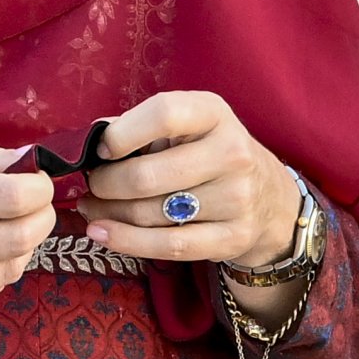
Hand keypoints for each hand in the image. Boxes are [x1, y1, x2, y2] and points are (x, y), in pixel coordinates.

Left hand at [77, 91, 300, 267]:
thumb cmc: (208, 151)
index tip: (100, 148)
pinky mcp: (233, 239)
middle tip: (90, 184)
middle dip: (106, 183)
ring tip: (91, 207)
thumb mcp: (186, 124)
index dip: (123, 133)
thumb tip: (89, 141)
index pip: (163, 114)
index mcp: (214, 113)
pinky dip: (127, 242)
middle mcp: (232, 153)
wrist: (268, 197)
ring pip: (153, 213)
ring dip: (110, 213)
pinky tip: (101, 234)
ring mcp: (236, 199)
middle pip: (149, 175)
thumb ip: (140, 127)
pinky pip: (169, 245)